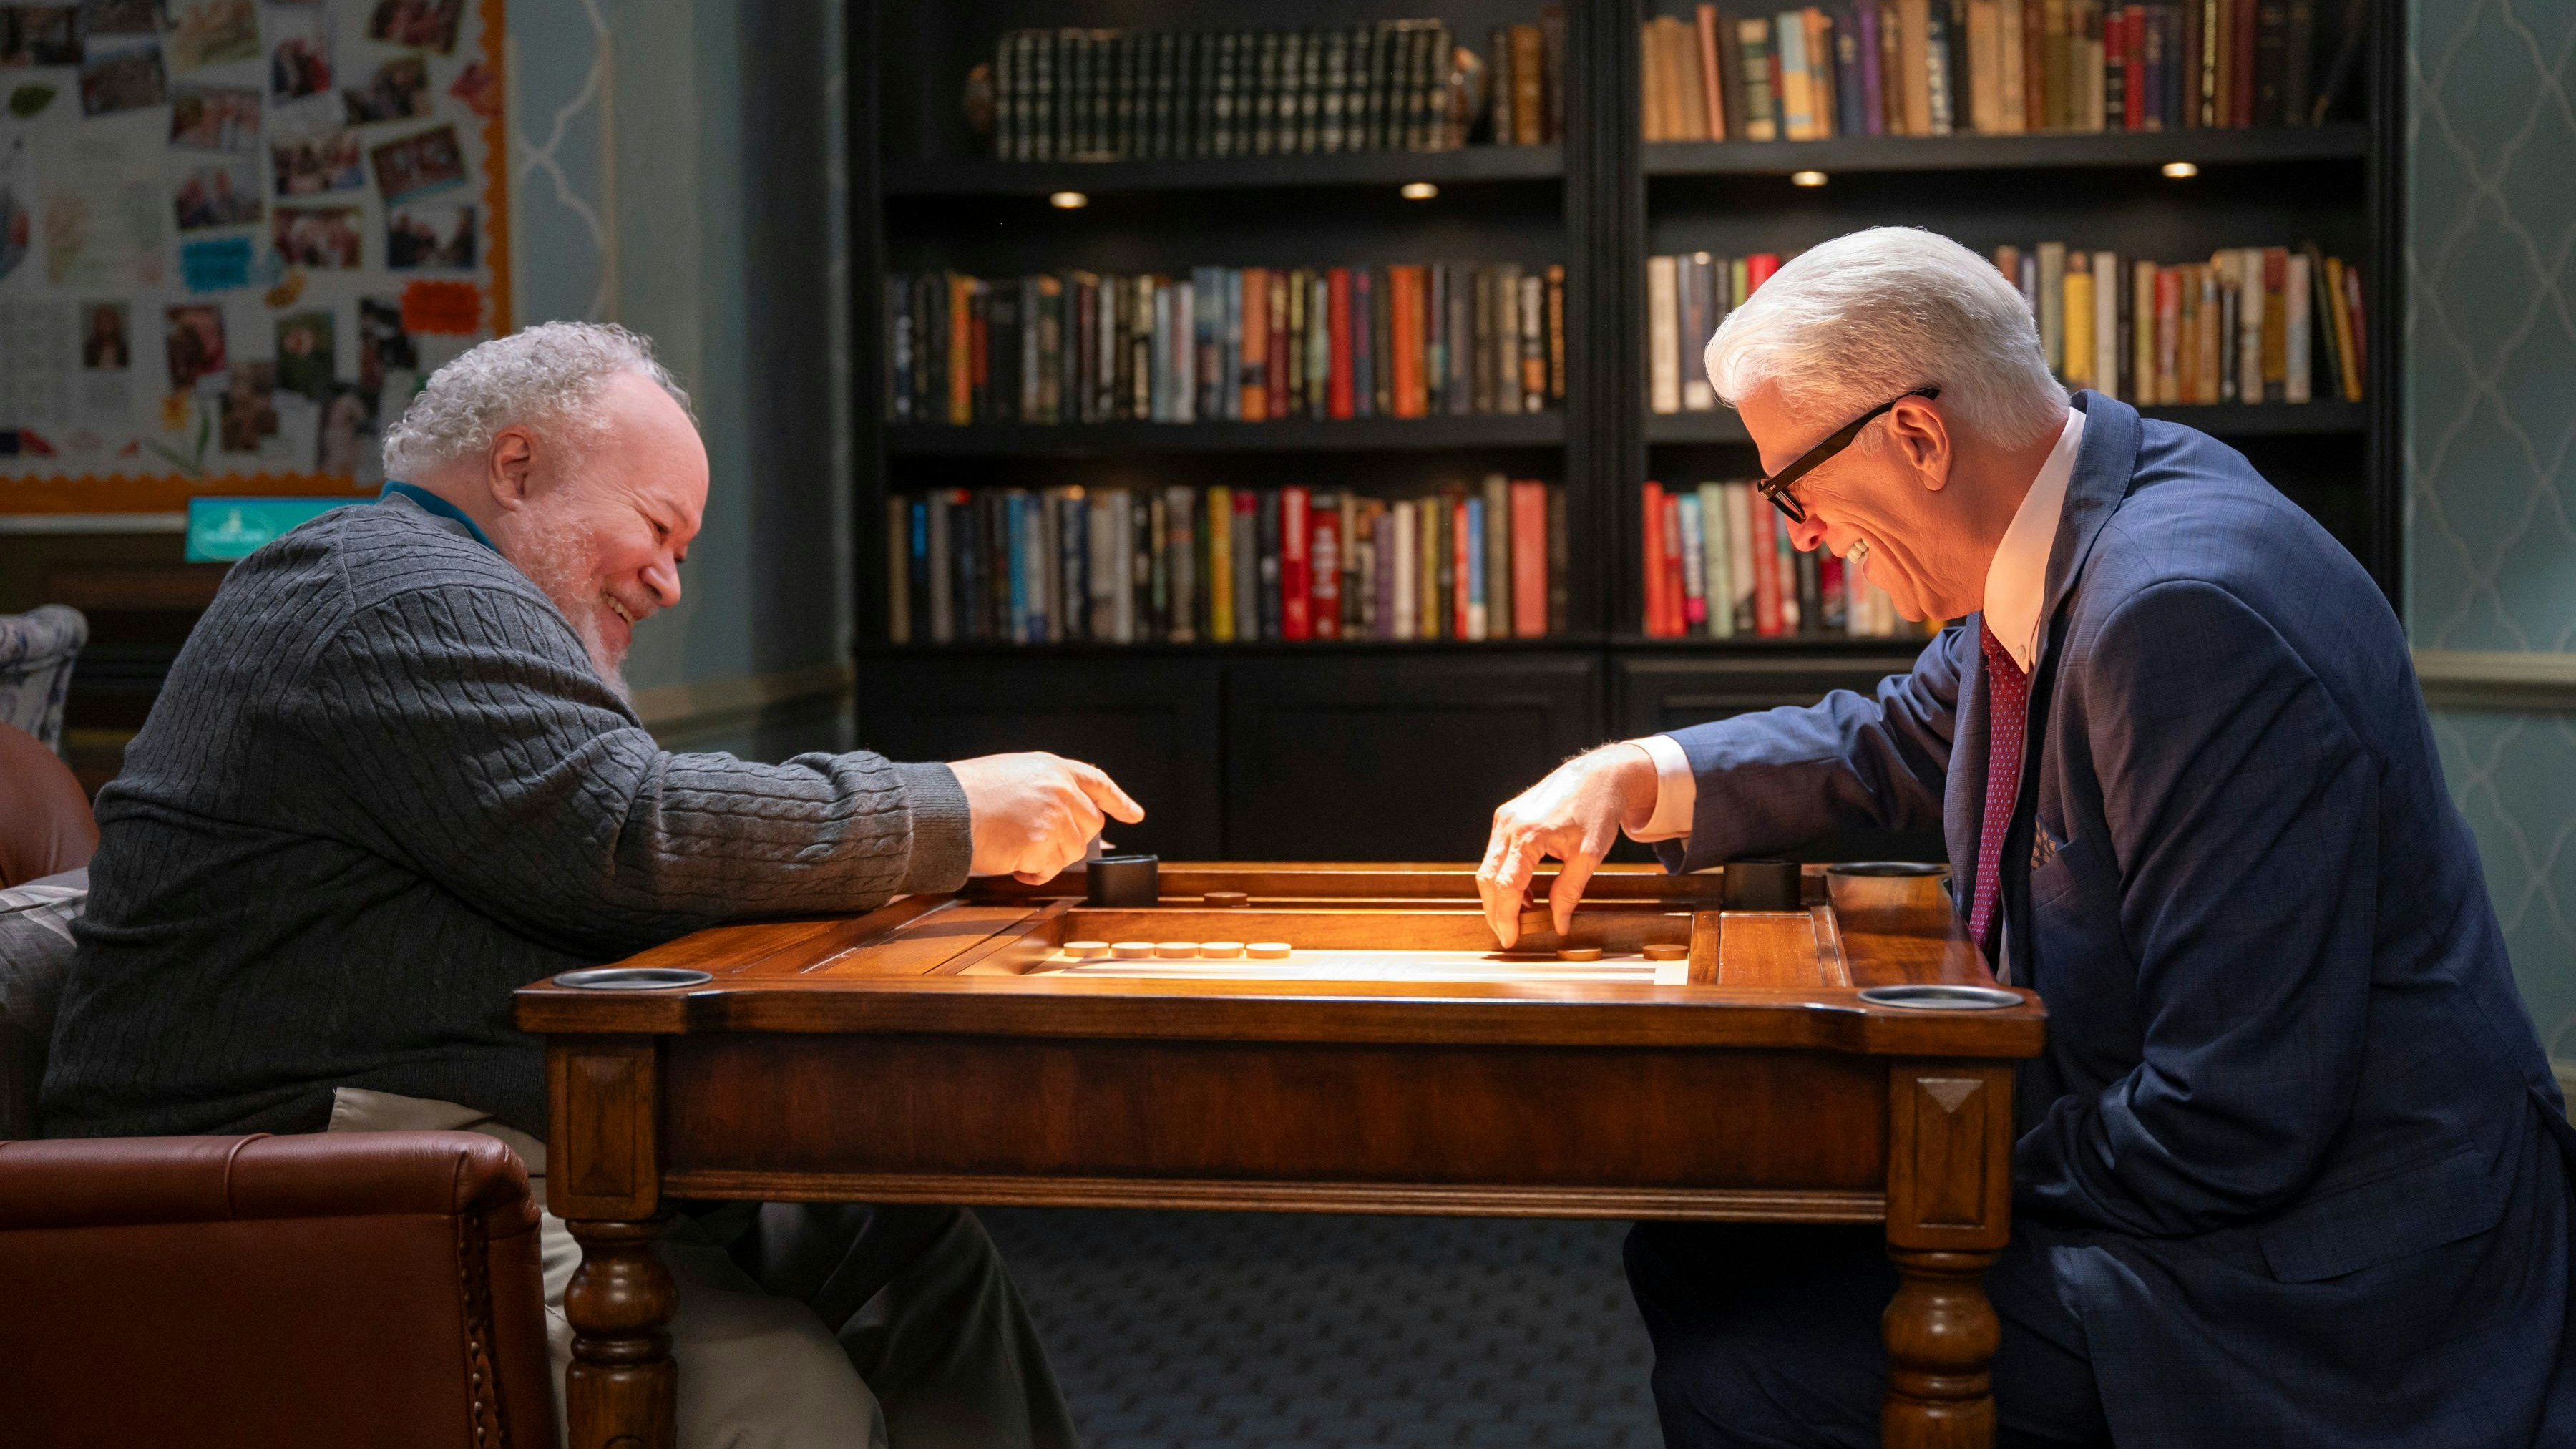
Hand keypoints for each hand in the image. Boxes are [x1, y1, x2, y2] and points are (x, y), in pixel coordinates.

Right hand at [950, 752, 1144, 883]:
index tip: (1135, 814)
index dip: (1118, 800)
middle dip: (1070, 840)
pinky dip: (1035, 874)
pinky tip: (1014, 866)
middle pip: (1090, 826)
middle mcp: (1060, 789)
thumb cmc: (967, 794)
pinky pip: (1051, 870)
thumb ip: (1043, 789)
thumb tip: (1063, 817)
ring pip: (1073, 851)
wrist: (945, 808)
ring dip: (1048, 858)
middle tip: (1038, 845)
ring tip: (1017, 851)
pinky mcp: (1044, 843)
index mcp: (1052, 768)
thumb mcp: (1013, 775)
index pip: (1097, 782)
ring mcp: (1055, 816)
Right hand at [1476, 744, 1659, 946]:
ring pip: (1487, 867)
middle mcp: (1509, 825)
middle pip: (1487, 879)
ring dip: (1498, 895)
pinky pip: (1496, 855)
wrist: (1598, 775)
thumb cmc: (1597, 810)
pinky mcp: (1506, 817)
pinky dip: (1504, 877)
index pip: (1505, 886)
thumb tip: (1559, 924)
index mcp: (1528, 834)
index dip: (1505, 917)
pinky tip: (1524, 894)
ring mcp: (1504, 819)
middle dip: (1494, 911)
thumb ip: (1569, 891)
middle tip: (1509, 934)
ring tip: (1520, 917)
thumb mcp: (1589, 856)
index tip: (1511, 939)